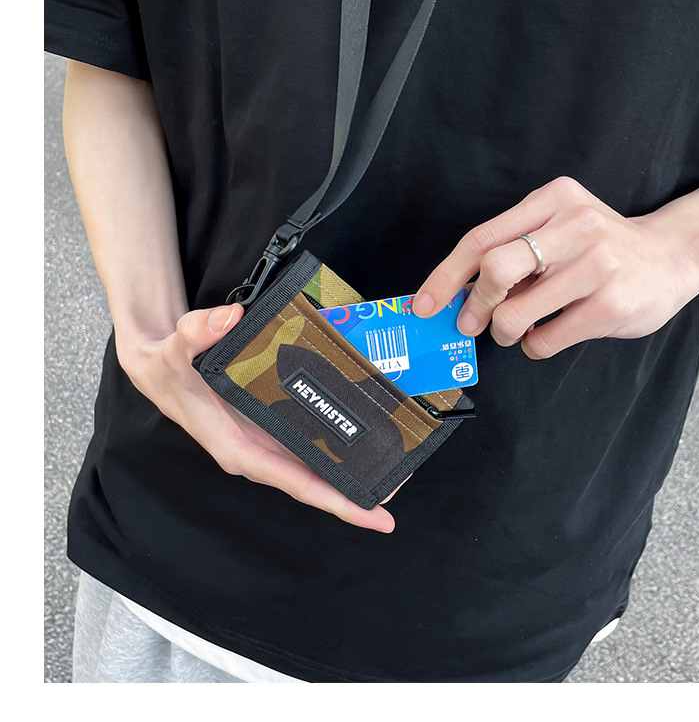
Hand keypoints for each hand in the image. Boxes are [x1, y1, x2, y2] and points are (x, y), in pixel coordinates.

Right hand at [116, 304, 396, 532]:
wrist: (160, 367)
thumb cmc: (168, 366)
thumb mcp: (177, 347)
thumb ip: (197, 332)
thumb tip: (229, 319)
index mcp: (239, 449)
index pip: (296, 482)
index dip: (336, 500)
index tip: (375, 516)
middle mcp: (257, 452)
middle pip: (314, 480)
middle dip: (356, 489)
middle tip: (401, 484)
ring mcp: (265, 440)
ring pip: (315, 463)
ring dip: (351, 468)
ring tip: (396, 464)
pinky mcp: (270, 425)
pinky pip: (308, 440)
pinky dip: (336, 442)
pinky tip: (364, 435)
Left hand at [413, 176, 698, 358]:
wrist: (673, 255)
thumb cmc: (602, 245)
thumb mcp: (558, 227)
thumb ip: (512, 248)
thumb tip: (456, 291)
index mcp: (553, 200)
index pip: (481, 238)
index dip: (445, 277)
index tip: (425, 304)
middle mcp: (576, 225)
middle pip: (494, 269)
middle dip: (475, 304)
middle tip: (474, 321)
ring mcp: (597, 266)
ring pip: (515, 313)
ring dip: (505, 331)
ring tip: (518, 327)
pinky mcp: (611, 306)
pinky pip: (544, 339)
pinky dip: (534, 344)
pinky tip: (548, 332)